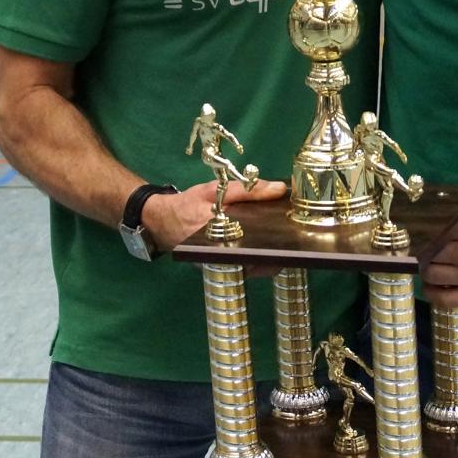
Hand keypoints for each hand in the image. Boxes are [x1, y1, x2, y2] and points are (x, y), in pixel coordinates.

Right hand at [142, 178, 287, 252]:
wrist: (162, 221)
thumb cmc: (190, 204)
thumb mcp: (215, 190)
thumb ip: (247, 190)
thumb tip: (280, 189)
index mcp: (221, 235)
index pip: (258, 246)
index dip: (279, 244)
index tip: (295, 235)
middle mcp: (222, 256)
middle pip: (260, 259)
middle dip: (279, 250)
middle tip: (295, 238)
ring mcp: (222, 266)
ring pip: (256, 266)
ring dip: (271, 255)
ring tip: (287, 240)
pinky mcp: (222, 268)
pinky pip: (247, 266)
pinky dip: (259, 257)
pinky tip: (270, 245)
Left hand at [420, 202, 457, 306]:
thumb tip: (432, 219)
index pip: (432, 234)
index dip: (421, 234)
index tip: (416, 234)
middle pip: (429, 255)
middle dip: (422, 251)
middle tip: (421, 249)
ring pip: (433, 275)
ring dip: (426, 270)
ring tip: (427, 265)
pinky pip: (448, 300)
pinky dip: (434, 294)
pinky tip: (431, 286)